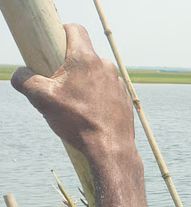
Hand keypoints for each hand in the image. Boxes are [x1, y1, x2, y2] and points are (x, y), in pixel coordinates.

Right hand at [12, 25, 134, 160]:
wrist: (111, 148)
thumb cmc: (78, 121)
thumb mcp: (41, 99)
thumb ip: (24, 79)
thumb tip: (20, 74)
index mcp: (85, 59)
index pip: (74, 29)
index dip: (61, 32)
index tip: (53, 45)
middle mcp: (105, 65)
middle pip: (83, 55)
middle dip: (68, 65)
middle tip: (57, 84)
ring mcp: (118, 81)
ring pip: (95, 74)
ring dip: (82, 83)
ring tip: (74, 104)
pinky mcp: (124, 97)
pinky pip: (106, 89)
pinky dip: (96, 96)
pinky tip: (89, 113)